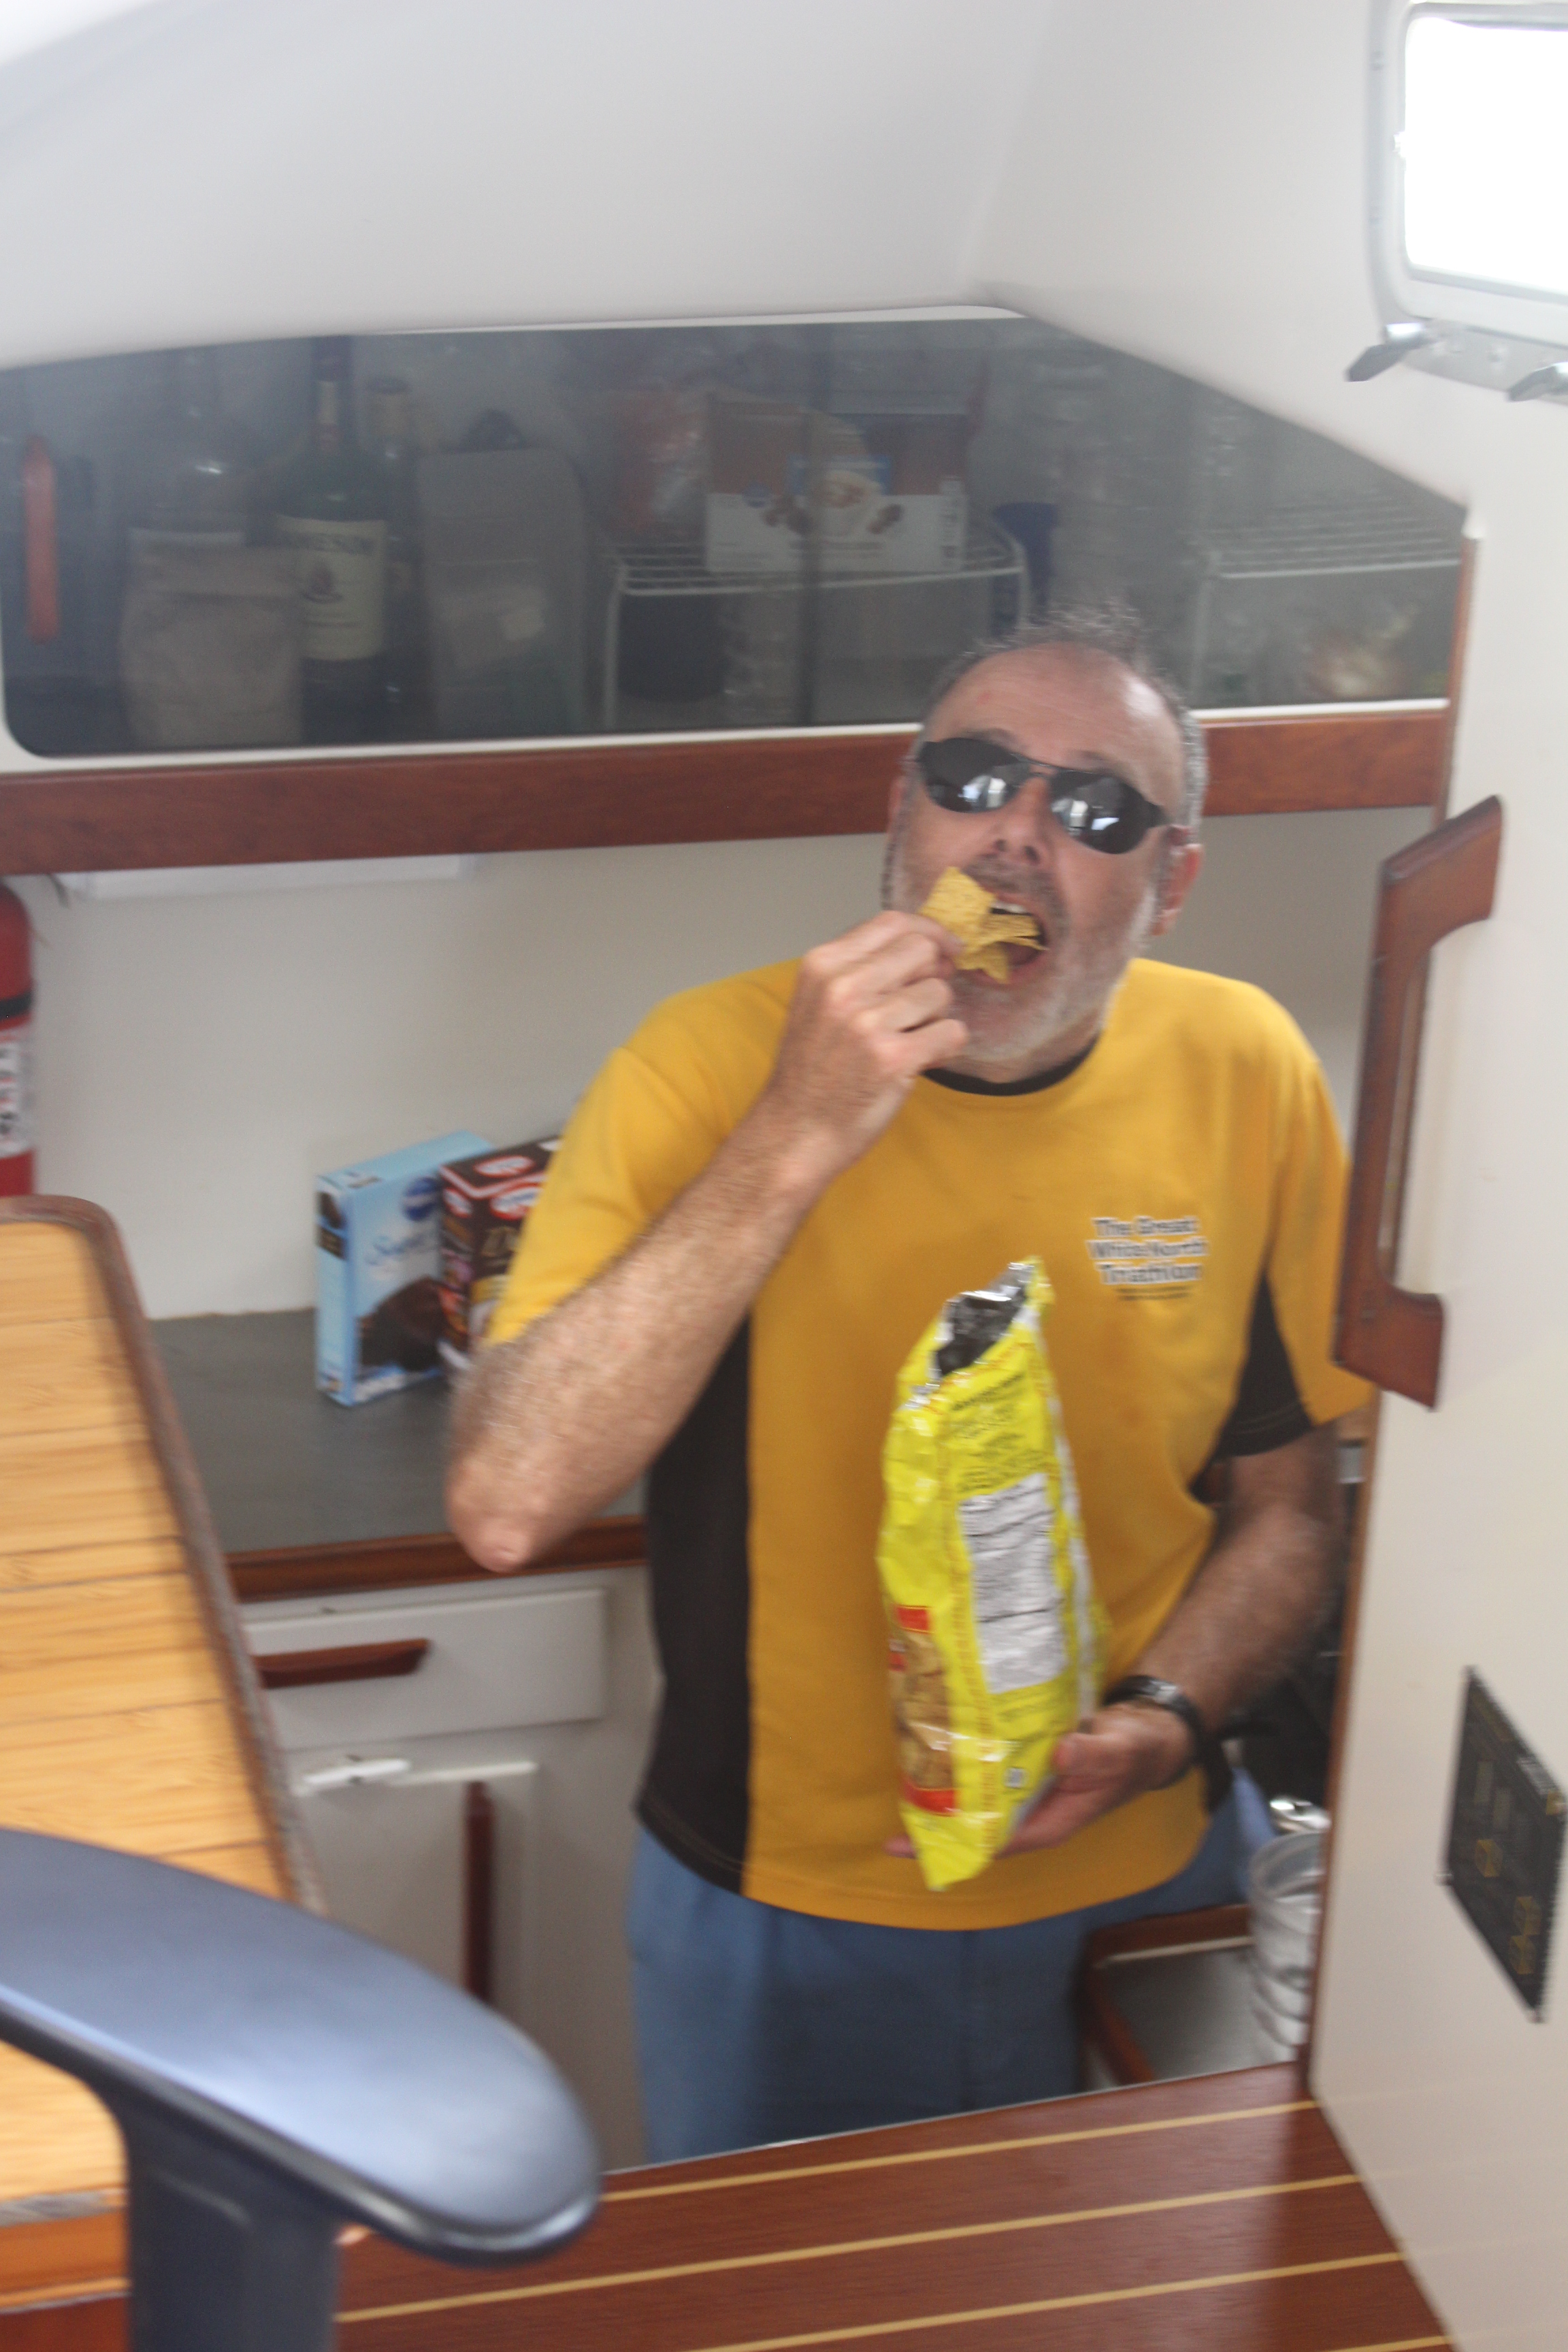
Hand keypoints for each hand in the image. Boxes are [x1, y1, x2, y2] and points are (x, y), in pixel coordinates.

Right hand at [749, 912, 968, 1193]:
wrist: (795, 1132)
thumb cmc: (812, 1070)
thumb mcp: (817, 1001)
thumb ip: (861, 969)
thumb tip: (927, 946)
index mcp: (822, 966)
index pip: (892, 922)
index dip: (927, 932)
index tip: (944, 949)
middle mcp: (843, 987)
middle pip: (921, 951)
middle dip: (933, 975)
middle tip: (924, 1004)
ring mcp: (868, 1023)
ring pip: (939, 993)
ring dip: (936, 1017)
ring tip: (909, 1040)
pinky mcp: (893, 1059)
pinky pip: (951, 1032)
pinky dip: (946, 1046)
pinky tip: (922, 1059)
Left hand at [883, 1701, 1192, 1861]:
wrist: (1144, 1734)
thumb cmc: (1131, 1753)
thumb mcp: (1117, 1754)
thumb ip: (1092, 1757)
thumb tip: (1061, 1754)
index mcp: (1048, 1822)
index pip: (992, 1841)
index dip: (951, 1844)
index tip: (909, 1846)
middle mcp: (1031, 1809)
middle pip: (977, 1823)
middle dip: (937, 1819)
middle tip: (895, 1809)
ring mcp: (1026, 1787)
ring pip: (980, 1795)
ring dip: (948, 1787)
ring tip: (907, 1770)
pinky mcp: (1025, 1762)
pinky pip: (989, 1766)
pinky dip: (968, 1757)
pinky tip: (941, 1737)